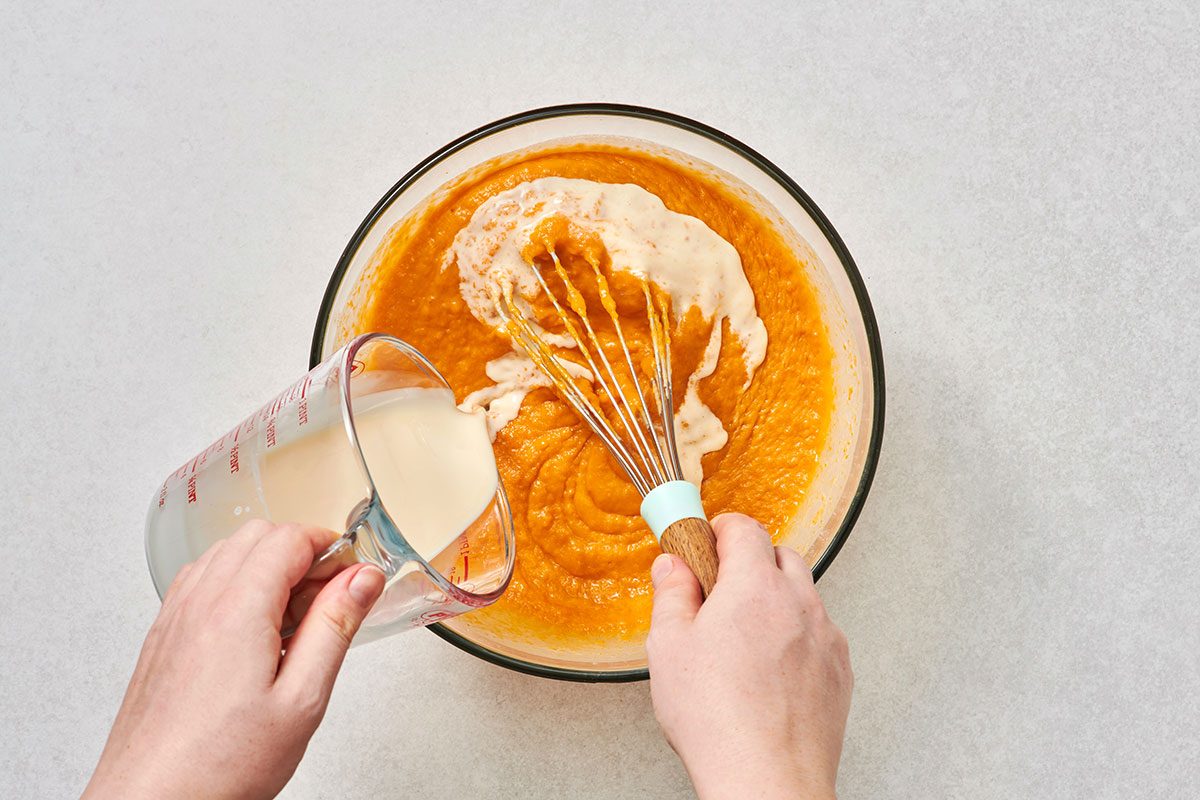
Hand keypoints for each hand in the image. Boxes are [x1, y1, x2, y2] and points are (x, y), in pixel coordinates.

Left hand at [82, 521, 385, 799]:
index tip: (352, 575)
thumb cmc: (220, 765)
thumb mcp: (302, 700)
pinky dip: (235, 585)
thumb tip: (362, 579)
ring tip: (294, 621)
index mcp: (238, 610)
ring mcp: (175, 616)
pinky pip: (202, 581)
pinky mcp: (162, 636)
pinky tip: (254, 633)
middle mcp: (200, 602)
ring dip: (266, 566)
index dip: (329, 547)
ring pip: (227, 553)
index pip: (289, 538)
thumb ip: (335, 627)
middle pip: (257, 536)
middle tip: (329, 598)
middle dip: (301, 552)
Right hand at [647, 513, 852, 799]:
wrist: (767, 781)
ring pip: (803, 596)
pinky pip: (819, 634)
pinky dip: (796, 637)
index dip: (721, 529)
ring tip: (743, 639)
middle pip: (780, 555)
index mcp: (755, 586)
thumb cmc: (718, 720)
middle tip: (720, 591)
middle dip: (751, 562)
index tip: (705, 541)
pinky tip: (769, 670)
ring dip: (776, 600)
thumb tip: (672, 566)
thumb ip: (671, 594)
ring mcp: (826, 638)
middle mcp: (799, 603)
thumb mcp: (669, 647)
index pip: (745, 528)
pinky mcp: (840, 672)